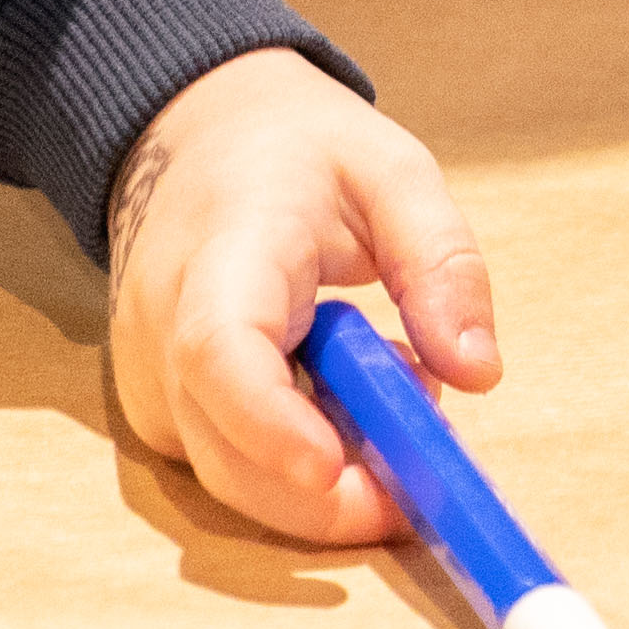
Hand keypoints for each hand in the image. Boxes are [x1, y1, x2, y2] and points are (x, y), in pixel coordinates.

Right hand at [101, 46, 489, 548]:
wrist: (191, 134)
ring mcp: (149, 376)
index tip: (337, 467)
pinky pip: (228, 463)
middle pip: (227, 449)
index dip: (272, 425)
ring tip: (395, 390)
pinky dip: (298, 459)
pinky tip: (345, 400)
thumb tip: (479, 373)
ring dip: (328, 477)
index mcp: (223, 251)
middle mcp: (162, 328)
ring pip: (231, 475)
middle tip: (431, 476)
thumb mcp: (393, 171)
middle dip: (333, 495)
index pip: (220, 351)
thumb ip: (443, 264)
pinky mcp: (159, 408)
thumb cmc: (294, 150)